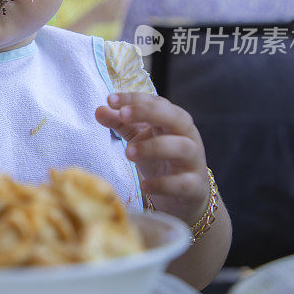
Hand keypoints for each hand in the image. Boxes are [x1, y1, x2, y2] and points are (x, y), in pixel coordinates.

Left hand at [95, 92, 208, 224]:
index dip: (134, 99)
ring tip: (128, 152)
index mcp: (174, 120)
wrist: (185, 194)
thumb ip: (121, 123)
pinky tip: (143, 186)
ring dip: (153, 147)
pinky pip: (182, 183)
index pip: (157, 102)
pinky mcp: (194, 186)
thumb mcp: (139, 138)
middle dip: (149, 112)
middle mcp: (187, 136)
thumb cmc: (160, 159)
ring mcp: (193, 161)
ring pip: (182, 148)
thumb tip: (99, 110)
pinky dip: (163, 184)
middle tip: (123, 114)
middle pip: (175, 117)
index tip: (110, 99)